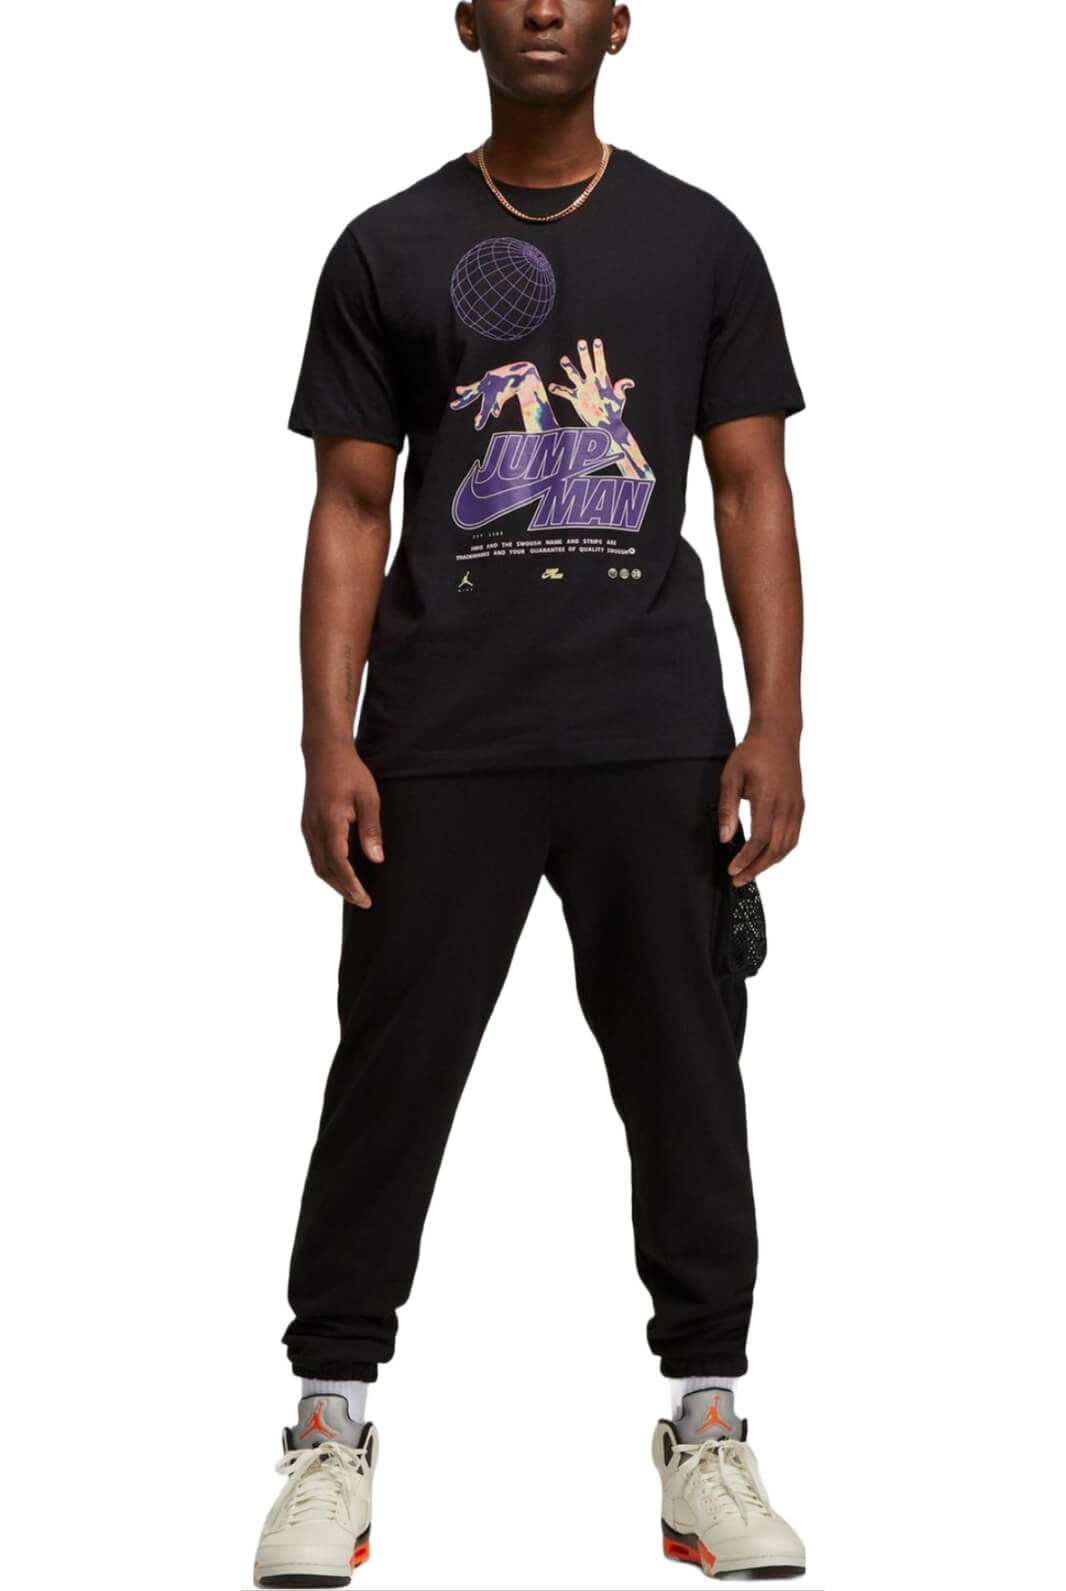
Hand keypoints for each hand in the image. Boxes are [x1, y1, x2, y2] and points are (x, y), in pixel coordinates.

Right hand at [301, 740, 383, 907]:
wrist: (324, 753)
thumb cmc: (350, 772)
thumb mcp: (368, 798)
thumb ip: (371, 830)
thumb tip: (376, 859)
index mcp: (330, 823)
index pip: (339, 864)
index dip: (351, 885)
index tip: (365, 899)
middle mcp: (314, 828)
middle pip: (326, 870)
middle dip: (344, 890)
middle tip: (363, 902)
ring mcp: (308, 827)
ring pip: (318, 865)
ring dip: (334, 882)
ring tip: (353, 893)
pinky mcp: (307, 824)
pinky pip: (315, 854)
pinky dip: (327, 870)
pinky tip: (340, 873)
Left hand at [718, 729, 803, 886]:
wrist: (778, 736)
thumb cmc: (752, 754)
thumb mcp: (731, 777)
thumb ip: (728, 809)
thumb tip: (725, 838)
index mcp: (768, 798)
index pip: (760, 839)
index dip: (746, 859)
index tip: (732, 870)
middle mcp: (787, 805)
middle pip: (775, 848)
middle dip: (757, 868)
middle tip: (739, 879)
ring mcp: (796, 806)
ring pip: (787, 846)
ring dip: (769, 863)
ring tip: (751, 872)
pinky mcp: (800, 806)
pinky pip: (794, 836)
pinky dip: (781, 851)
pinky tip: (767, 856)